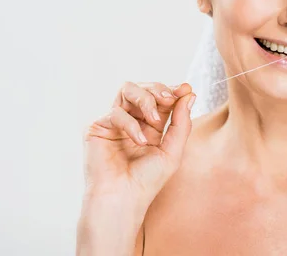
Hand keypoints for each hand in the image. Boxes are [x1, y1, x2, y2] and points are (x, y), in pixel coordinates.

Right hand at [82, 82, 195, 202]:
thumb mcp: (172, 150)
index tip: (186, 88)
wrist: (123, 199)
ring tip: (155, 118)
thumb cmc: (147, 181)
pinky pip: (116, 112)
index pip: (161, 99)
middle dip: (159, 90)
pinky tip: (139, 141)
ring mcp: (114, 122)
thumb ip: (181, 123)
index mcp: (150, 126)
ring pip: (127, 90)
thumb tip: (189, 94)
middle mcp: (132, 120)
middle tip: (170, 99)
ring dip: (146, 98)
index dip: (173, 90)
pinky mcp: (98, 127)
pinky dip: (130, 124)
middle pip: (144, 88)